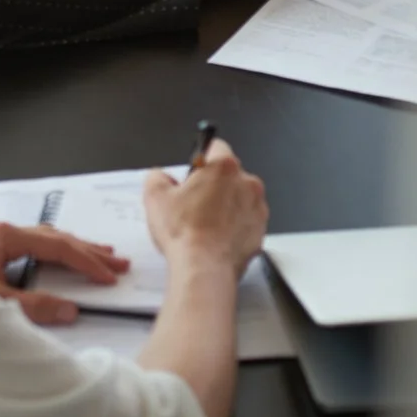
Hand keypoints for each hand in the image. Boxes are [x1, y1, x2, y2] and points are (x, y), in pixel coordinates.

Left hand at [0, 222, 129, 325]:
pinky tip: (62, 262)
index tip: (110, 276)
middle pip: (55, 239)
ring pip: (43, 242)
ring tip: (101, 257)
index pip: (58, 246)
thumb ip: (33, 307)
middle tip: (117, 262)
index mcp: (4, 237)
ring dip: (73, 251)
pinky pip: (30, 249)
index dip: (87, 262)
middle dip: (88, 251)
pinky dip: (53, 256)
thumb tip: (70, 309)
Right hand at [143, 139, 267, 275]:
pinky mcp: (261, 231)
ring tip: (204, 226)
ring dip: (225, 206)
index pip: (215, 147)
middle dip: (213, 185)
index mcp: (224, 167)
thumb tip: (162, 177)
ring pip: (239, 198)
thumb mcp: (155, 197)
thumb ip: (157, 177)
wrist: (204, 269)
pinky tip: (216, 239)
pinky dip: (234, 227)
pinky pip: (246, 221)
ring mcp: (257, 208)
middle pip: (228, 175)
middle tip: (193, 205)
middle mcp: (247, 183)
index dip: (200, 159)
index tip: (192, 174)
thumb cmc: (183, 232)